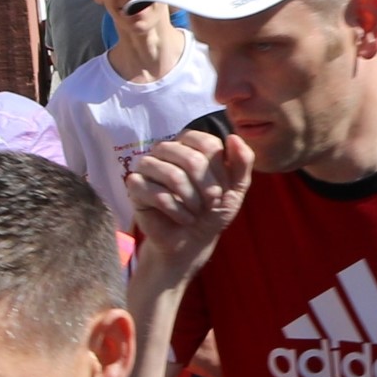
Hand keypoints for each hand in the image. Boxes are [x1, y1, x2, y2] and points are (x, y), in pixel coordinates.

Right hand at [123, 128, 251, 276]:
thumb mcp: (236, 188)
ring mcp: (148, 166)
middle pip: (191, 159)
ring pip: (172, 174)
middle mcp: (166, 149)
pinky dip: (177, 210)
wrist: (192, 240)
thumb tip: (233, 137)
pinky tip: (183, 218)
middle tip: (211, 203)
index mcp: (190, 144)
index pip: (208, 144)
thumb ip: (242, 162)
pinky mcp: (134, 186)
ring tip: (196, 211)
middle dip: (208, 188)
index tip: (223, 189)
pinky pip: (156, 193)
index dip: (220, 171)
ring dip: (192, 199)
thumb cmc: (212, 210)